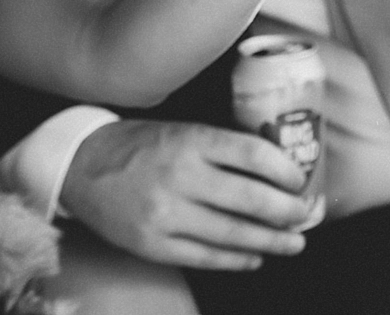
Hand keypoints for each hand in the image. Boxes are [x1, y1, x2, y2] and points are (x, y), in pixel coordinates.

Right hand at [59, 120, 311, 269]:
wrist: (82, 166)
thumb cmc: (142, 145)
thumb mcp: (182, 131)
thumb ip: (222, 148)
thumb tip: (277, 170)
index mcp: (191, 140)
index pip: (253, 154)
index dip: (286, 170)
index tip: (302, 180)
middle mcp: (180, 176)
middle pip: (250, 198)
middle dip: (288, 211)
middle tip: (307, 215)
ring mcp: (165, 214)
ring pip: (233, 233)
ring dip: (271, 241)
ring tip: (294, 243)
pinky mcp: (153, 244)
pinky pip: (206, 257)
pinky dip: (236, 259)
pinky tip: (255, 256)